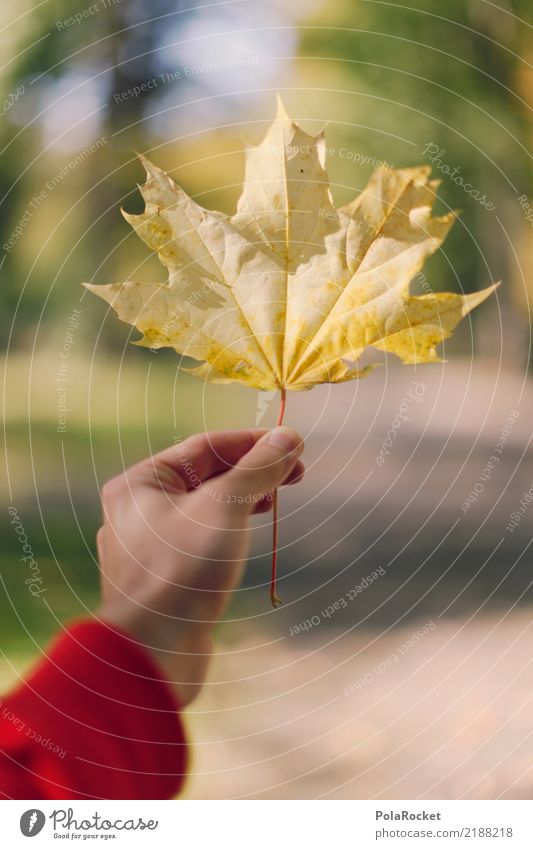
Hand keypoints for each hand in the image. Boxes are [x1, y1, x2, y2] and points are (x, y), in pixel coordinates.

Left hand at [96, 427, 303, 706]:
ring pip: (204, 509)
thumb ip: (257, 469)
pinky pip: (200, 540)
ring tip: (276, 500)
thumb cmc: (183, 572)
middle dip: (251, 472)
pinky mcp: (165, 578)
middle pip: (204, 476)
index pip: (204, 447)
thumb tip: (288, 437)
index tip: (294, 445)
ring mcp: (149, 547)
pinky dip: (229, 531)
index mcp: (139, 483)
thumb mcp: (225, 509)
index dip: (253, 443)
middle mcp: (138, 511)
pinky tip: (250, 534)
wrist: (153, 656)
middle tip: (296, 474)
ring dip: (243, 500)